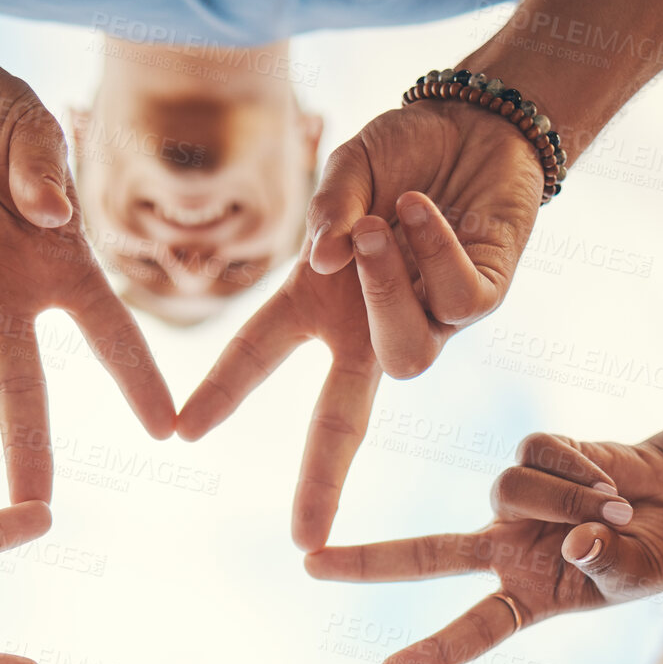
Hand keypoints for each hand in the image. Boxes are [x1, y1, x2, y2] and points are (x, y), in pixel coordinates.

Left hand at [0, 35, 175, 503]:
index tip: (167, 429)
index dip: (138, 382)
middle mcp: (4, 293)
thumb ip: (44, 167)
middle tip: (32, 504)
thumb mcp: (36, 129)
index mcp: (58, 272)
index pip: (108, 336)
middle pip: (18, 388)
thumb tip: (51, 214)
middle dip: (26, 451)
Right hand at [179, 101, 541, 549]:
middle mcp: (369, 331)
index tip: (181, 434)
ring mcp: (426, 325)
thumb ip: (330, 211)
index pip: (258, 357)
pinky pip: (454, 304)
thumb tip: (323, 260)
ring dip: (382, 288)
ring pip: (405, 356)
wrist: (480, 123)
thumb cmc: (403, 151)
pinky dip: (430, 249)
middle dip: (321, 480)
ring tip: (376, 223)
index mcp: (319, 308)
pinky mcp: (481, 304)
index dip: (220, 395)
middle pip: (338, 423)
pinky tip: (419, 206)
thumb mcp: (349, 167)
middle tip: (302, 540)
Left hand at [308, 434, 662, 663]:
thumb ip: (613, 567)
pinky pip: (538, 452)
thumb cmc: (653, 553)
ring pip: (508, 490)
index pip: (471, 631)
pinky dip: (577, 467)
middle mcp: (505, 552)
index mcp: (526, 597)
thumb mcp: (643, 577)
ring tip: (615, 511)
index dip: (430, 654)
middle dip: (367, 562)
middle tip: (307, 567)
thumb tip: (576, 544)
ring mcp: (515, 505)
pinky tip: (608, 482)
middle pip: (425, 557)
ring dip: (565, 499)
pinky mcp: (532, 456)